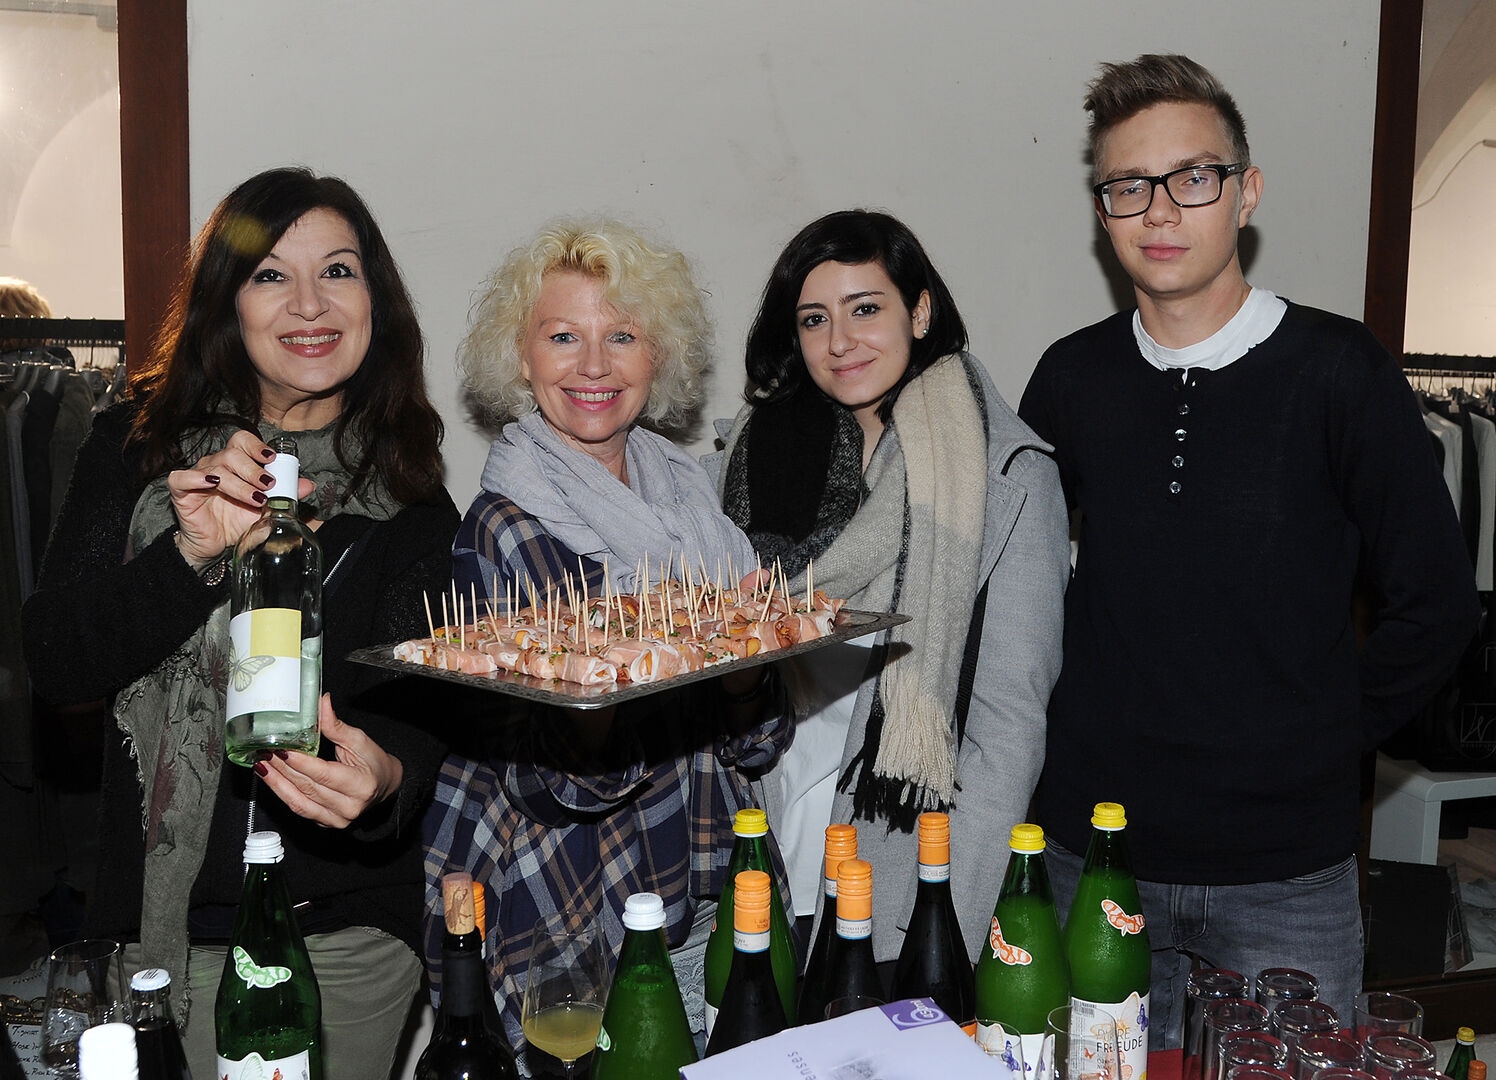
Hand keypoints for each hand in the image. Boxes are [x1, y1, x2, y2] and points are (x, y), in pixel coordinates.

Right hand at [169, 429, 314, 568]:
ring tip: (256, 498)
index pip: (243, 441)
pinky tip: (213, 484)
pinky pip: (181, 477)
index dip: (256, 446)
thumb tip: (308, 485)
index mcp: (235, 463)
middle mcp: (215, 465)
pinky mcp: (181, 491)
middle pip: (232, 454)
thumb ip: (286, 495)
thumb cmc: (237, 522)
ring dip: (240, 484)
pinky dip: (196, 478)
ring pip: (217, 469)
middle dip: (254, 469)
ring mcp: (197, 476)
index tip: (272, 459)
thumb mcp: (266, 509)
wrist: (215, 545)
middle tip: (268, 485)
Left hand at [253, 695, 403, 827]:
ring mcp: (336, 819)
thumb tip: (321, 702)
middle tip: (265, 751)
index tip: (282, 749)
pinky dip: (283, 793)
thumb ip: (336, 726)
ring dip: (276, 783)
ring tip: (261, 765)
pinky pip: (299, 809)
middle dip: (282, 768)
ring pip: (298, 802)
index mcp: (361, 786)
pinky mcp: (325, 822)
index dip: (300, 762)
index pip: (324, 774)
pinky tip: (272, 779)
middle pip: (307, 787)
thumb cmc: (374, 763)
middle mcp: (349, 807)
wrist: (385, 786)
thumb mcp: (360, 741)